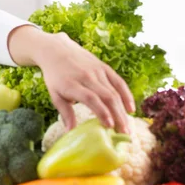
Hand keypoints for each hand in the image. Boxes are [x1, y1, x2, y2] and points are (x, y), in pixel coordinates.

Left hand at [8, 26, 134, 133]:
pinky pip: (118, 81)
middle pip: (107, 97)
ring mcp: (97, 70)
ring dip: (123, 110)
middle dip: (118, 116)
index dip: (102, 112)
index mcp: (72, 84)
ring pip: (114, 91)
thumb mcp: (54, 95)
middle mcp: (86, 77)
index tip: (110, 126)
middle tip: (124, 133)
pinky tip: (130, 109)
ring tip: (127, 126)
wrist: (56, 51)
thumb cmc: (55, 77)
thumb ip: (65, 113)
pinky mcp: (104, 67)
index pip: (90, 99)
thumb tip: (70, 132)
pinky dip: (126, 95)